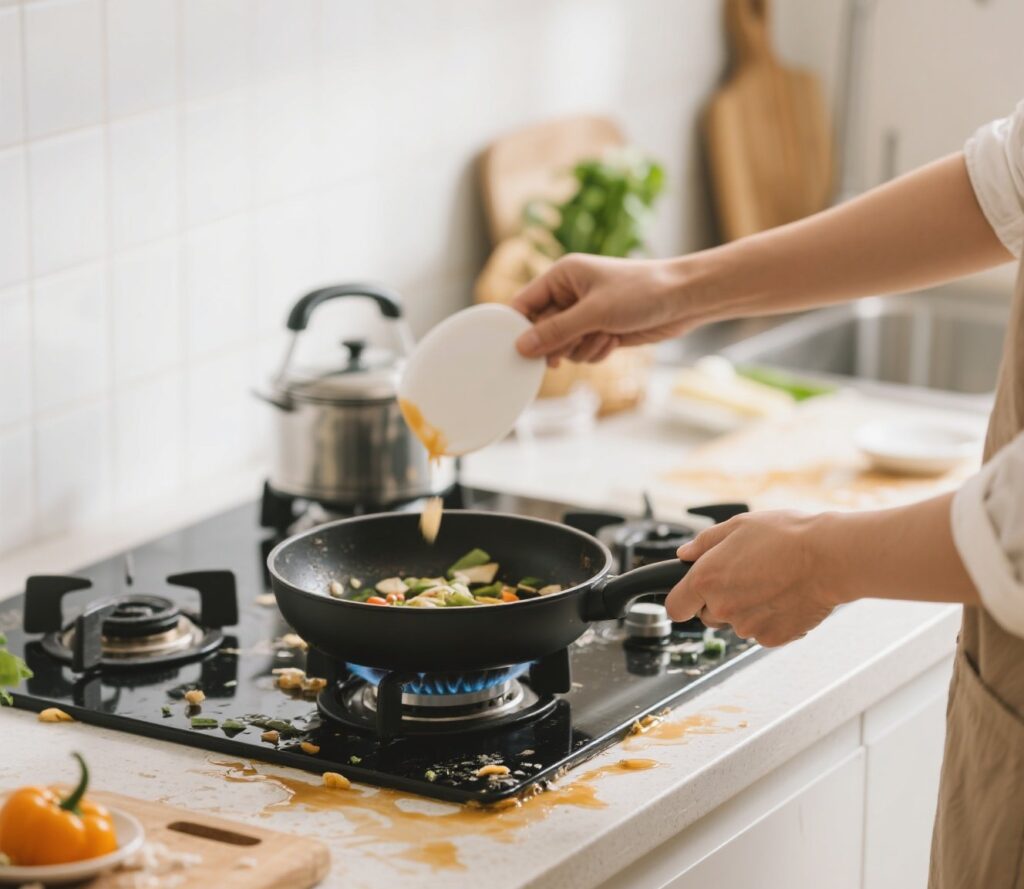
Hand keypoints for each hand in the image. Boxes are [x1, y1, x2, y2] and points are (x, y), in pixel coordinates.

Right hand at [513, 254, 692, 365]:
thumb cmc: (642, 292)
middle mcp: (569, 294)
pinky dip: (596, 352)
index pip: (523, 303)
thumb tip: (521, 346)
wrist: (683, 300)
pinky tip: (615, 340)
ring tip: (605, 334)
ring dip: (582, 348)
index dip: (516, 326)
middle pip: (542, 330)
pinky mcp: (599, 332)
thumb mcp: (594, 312)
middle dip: (559, 341)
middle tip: (573, 342)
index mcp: (562, 276)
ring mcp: (585, 315)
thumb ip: (555, 331)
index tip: (515, 349)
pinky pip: (582, 353)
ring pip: (563, 347)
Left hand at [665, 511, 841, 646]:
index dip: (681, 601)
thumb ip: (705, 543)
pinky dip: (770, 618)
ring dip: (747, 609)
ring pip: (737, 623)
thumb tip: (685, 554)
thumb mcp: (738, 525)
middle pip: (707, 616)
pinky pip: (762, 631)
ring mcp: (747, 626)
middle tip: (745, 577)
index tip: (690, 596)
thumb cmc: (786, 536)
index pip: (675, 607)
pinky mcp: (772, 638)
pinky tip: (784, 596)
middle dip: (718, 601)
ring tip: (771, 582)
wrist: (829, 557)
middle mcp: (722, 607)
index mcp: (706, 579)